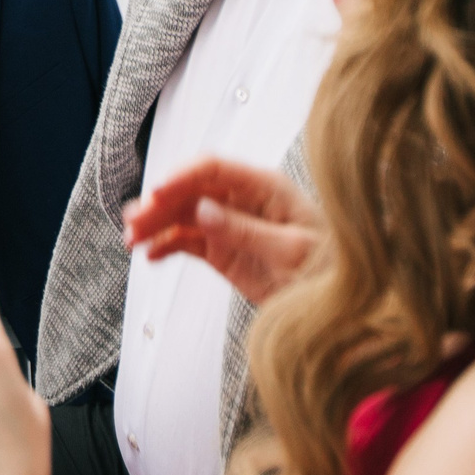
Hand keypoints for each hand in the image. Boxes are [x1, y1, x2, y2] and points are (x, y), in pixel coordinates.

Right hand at [123, 156, 319, 306]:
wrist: (342, 304)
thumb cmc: (330, 268)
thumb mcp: (292, 251)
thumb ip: (246, 231)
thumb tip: (203, 211)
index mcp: (263, 187)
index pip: (212, 170)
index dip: (181, 178)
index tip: (155, 193)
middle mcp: (242, 200)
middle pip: (189, 192)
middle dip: (159, 205)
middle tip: (134, 224)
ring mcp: (230, 225)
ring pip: (182, 216)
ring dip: (156, 225)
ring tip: (132, 240)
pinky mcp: (223, 250)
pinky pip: (187, 241)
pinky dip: (167, 246)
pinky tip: (151, 255)